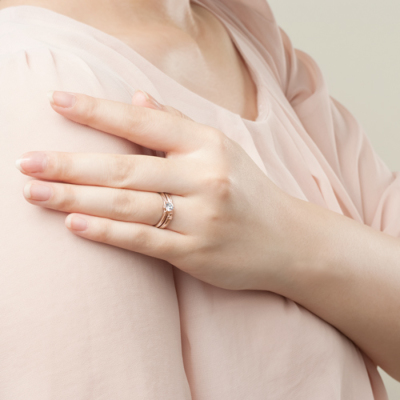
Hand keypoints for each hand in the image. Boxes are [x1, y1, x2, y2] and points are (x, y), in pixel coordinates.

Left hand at [15, 89, 323, 290]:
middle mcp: (205, 178)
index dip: (99, 112)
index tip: (57, 103)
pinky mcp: (196, 253)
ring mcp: (200, 218)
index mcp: (209, 145)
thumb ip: (177, 124)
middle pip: (126, 167)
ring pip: (128, 205)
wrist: (289, 240)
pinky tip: (73, 222)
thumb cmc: (250, 192)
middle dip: (71, 164)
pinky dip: (106, 231)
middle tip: (27, 161)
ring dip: (76, 197)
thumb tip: (137, 97)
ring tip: (35, 191)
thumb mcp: (221, 150)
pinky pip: (143, 239)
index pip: (145, 121)